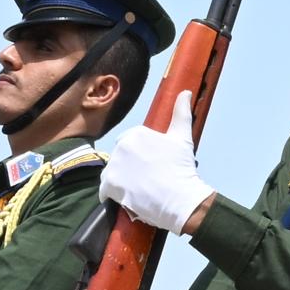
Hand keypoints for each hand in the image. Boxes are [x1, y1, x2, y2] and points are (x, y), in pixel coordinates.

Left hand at [99, 95, 214, 232]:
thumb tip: (185, 91)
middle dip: (130, 167)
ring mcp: (114, 166)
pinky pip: (104, 190)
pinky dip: (111, 195)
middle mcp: (121, 147)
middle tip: (147, 179)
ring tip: (138, 189)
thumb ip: (181, 113)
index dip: (141, 156)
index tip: (152, 165)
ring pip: (113, 173)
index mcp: (136, 134)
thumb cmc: (182, 167)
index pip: (130, 144)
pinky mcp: (109, 185)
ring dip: (121, 180)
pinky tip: (124, 197)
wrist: (179, 198)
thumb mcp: (182, 137)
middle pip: (121, 158)